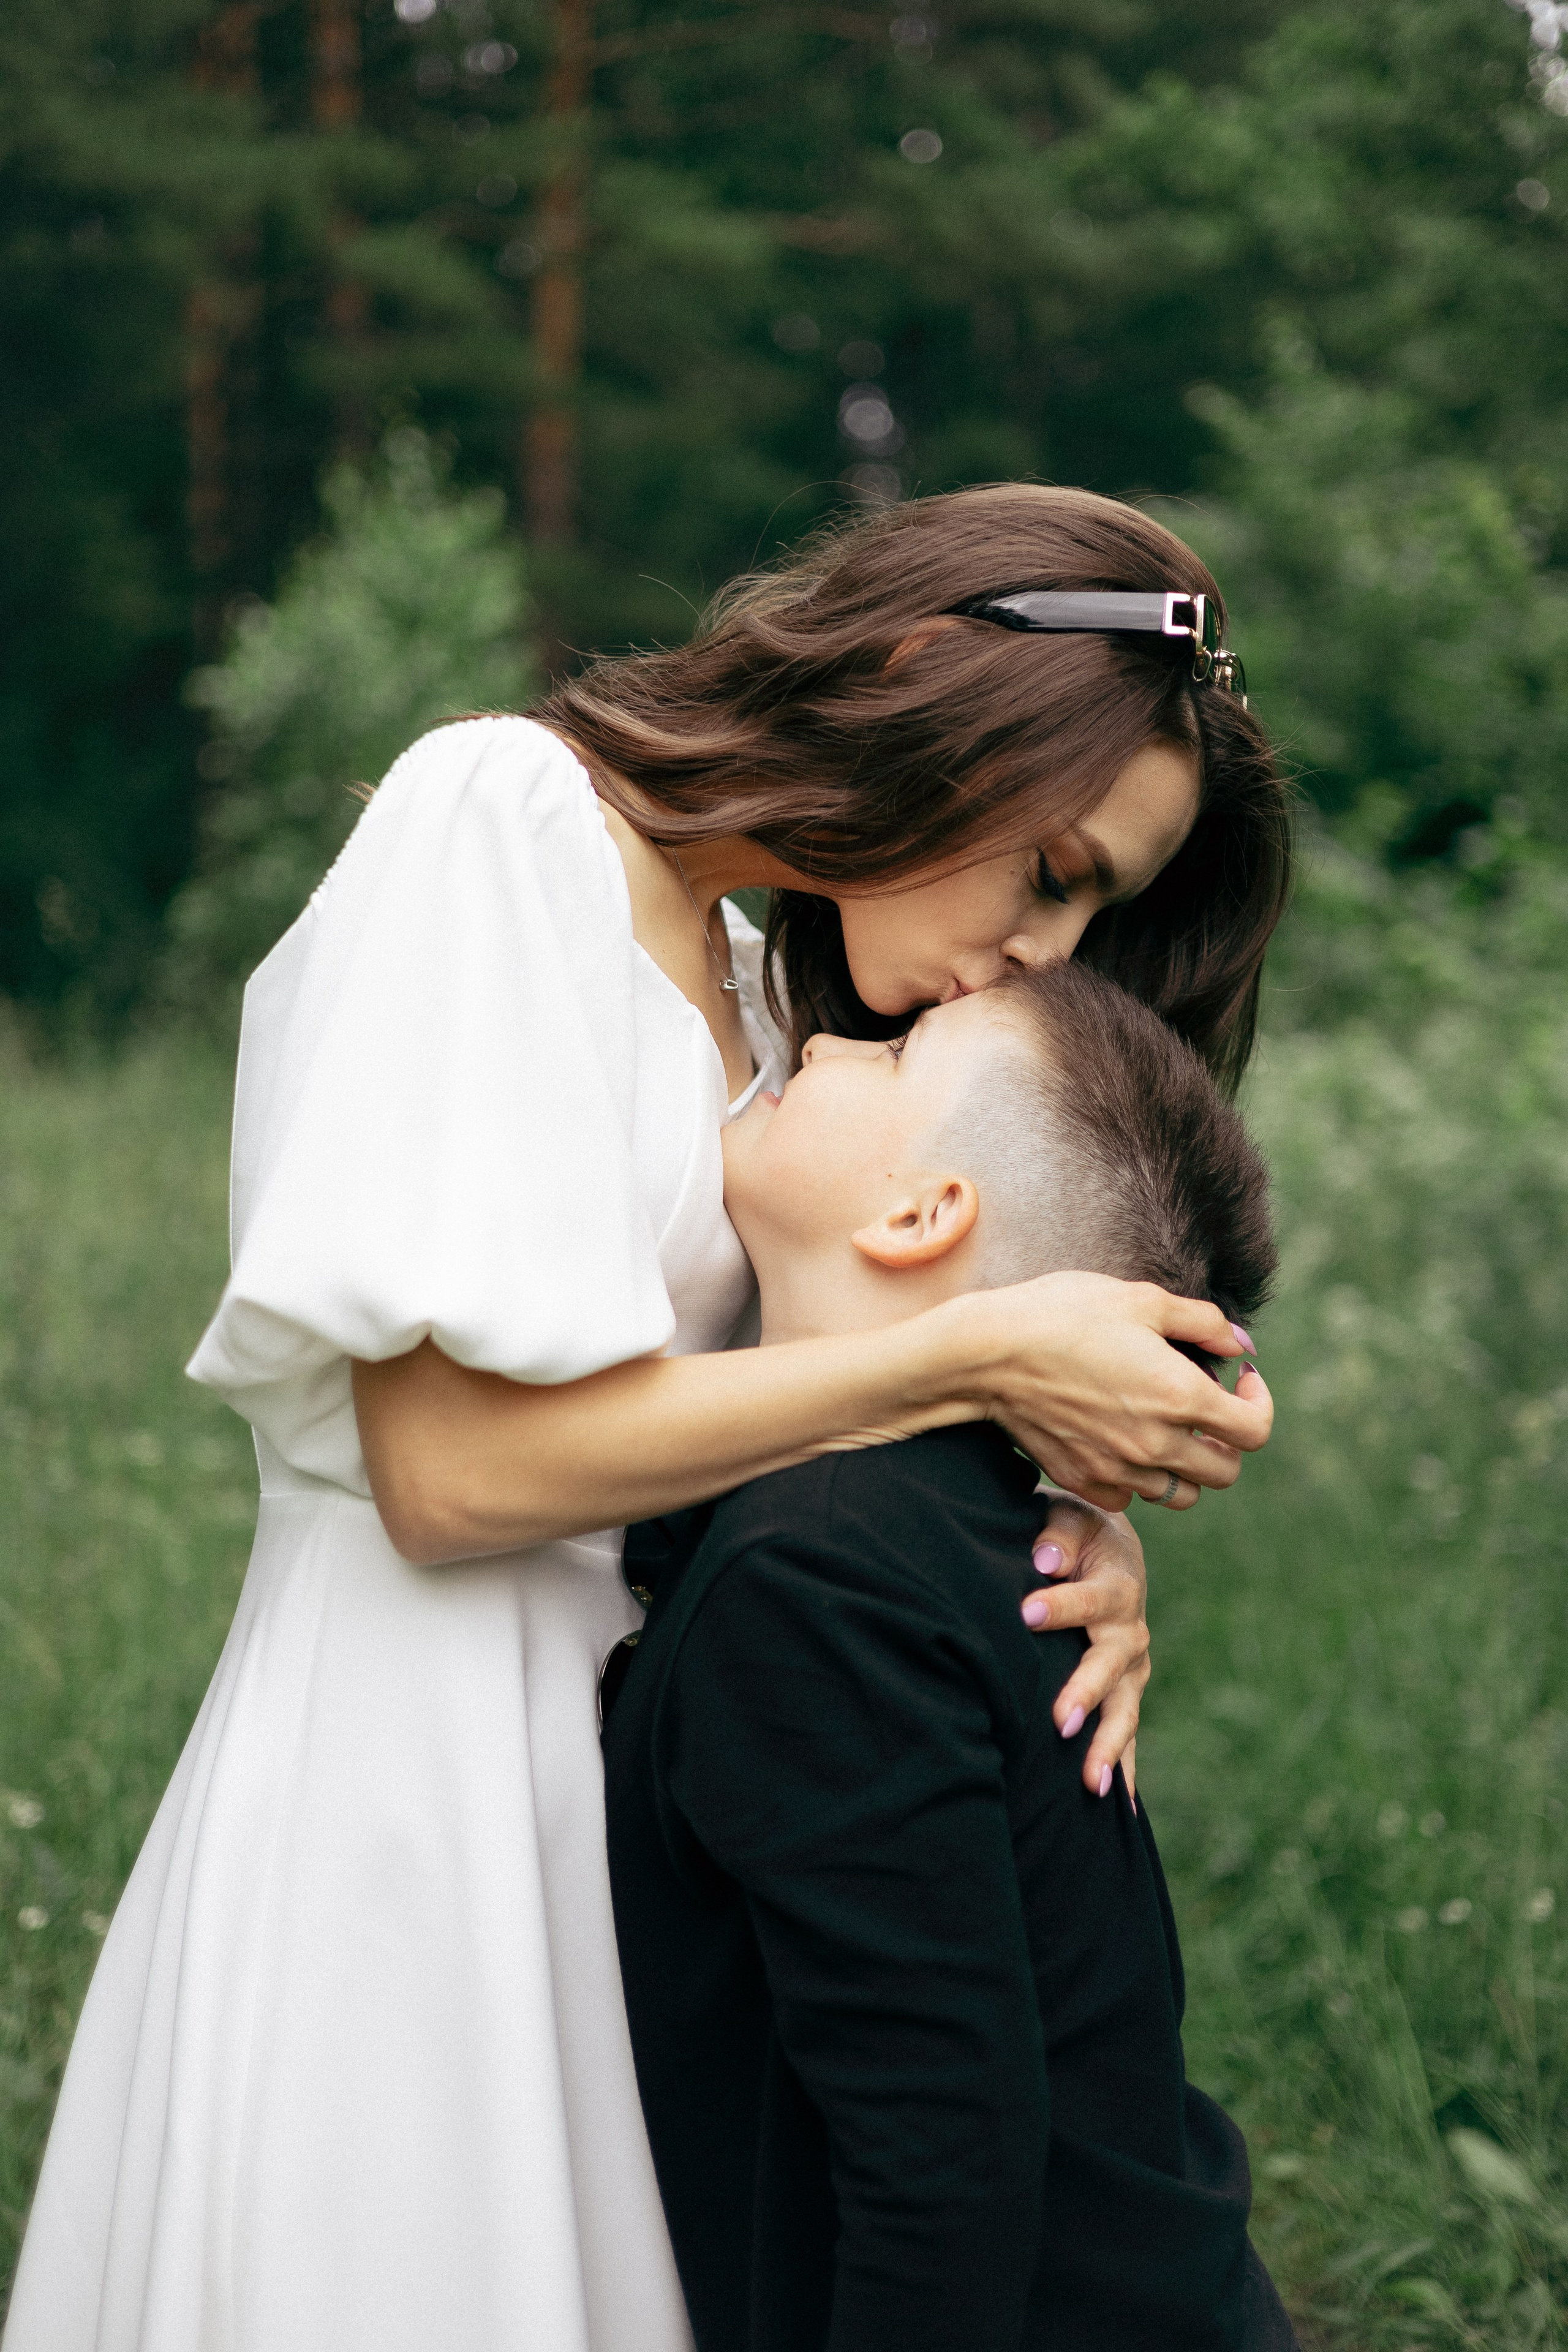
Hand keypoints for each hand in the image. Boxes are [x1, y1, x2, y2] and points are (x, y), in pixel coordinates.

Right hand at [948, 1271, 1272, 1511]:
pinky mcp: (1082, 1480)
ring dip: (1186, 1466)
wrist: (987, 1353)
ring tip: (1165, 1428)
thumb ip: (1203, 1322)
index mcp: (1179, 1395)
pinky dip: (1137, 1479)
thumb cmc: (1063, 1314)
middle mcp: (1155, 1443)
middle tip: (1206, 1408)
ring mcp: (1117, 1468)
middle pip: (1225, 1472)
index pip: (1254, 1431)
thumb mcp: (1141, 1299)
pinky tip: (1123, 1442)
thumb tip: (1242, 1344)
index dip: (1258, 1404)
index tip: (1239, 1380)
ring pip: (1180, 1494)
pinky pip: (1129, 1499)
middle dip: (1227, 1441)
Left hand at [1020, 1495, 1147, 1799]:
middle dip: (1085, 1693)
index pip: (1088, 1598)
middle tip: (1059, 1720)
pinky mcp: (1125, 1692)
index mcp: (1116, 1584)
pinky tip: (1120, 1808)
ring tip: (1091, 1785)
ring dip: (1108, 1747)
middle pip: (1110, 1666)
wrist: (1109, 1550)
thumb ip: (1058, 1534)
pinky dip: (1125, 1768)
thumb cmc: (1078, 1533)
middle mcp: (1130, 1631)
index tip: (1026, 1614)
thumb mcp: (1070, 1517)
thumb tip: (1043, 1559)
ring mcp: (1131, 1668)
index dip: (1059, 1604)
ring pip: (1124, 1710)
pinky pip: (1127, 1733)